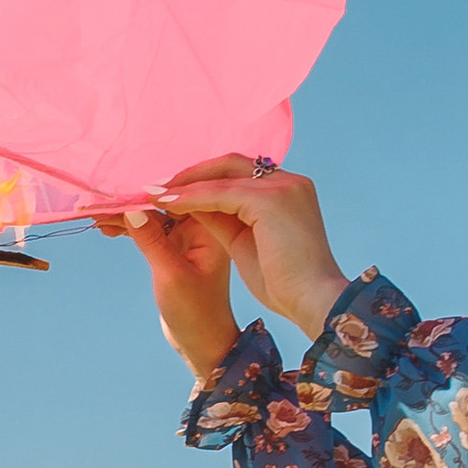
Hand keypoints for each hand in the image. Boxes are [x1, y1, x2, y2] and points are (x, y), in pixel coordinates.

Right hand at [94, 201, 242, 384]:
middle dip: (132, 201)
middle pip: (163, 201)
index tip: (117, 192)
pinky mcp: (175, 247)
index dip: (147, 192)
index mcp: (212, 227)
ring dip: (126, 215)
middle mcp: (202, 225)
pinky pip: (149, 229)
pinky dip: (129, 227)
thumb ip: (150, 239)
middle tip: (100, 202)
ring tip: (96, 217)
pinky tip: (107, 228)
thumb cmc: (195, 314)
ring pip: (153, 214)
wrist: (203, 343)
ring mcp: (187, 236)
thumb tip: (130, 208)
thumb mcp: (170, 274)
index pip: (179, 196)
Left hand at [147, 160, 350, 336]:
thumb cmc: (285, 285)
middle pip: (230, 165)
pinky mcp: (270, 200)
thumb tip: (193, 205)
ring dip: (185, 184)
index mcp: (288, 192)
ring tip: (154, 194)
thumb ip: (225, 220)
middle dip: (192, 174)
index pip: (239, 174)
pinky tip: (168, 204)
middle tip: (158, 186)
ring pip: (222, 176)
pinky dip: (191, 197)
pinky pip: (220, 193)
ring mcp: (282, 187)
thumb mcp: (246, 244)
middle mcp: (288, 182)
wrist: (313, 302)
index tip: (174, 190)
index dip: (205, 180)